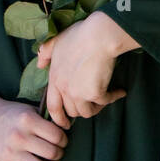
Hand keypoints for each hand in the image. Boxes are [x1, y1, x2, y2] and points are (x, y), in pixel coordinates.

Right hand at [0, 97, 67, 160]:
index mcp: (28, 120)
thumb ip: (45, 120)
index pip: (57, 136)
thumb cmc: (12, 113)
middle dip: (59, 154)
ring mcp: (10, 151)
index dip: (64, 140)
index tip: (62, 141)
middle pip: (52, 153)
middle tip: (57, 153)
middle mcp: (19, 136)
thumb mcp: (29, 110)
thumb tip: (65, 132)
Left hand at [37, 14, 128, 129]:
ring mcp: (79, 93)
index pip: (53, 106)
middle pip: (72, 111)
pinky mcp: (96, 93)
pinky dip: (114, 97)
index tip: (64, 124)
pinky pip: (105, 102)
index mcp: (55, 79)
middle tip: (89, 107)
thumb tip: (39, 64)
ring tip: (103, 99)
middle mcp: (65, 89)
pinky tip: (120, 91)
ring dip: (96, 107)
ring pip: (87, 112)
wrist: (98, 37)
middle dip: (80, 111)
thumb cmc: (78, 36)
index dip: (58, 118)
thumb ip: (45, 53)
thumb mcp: (55, 41)